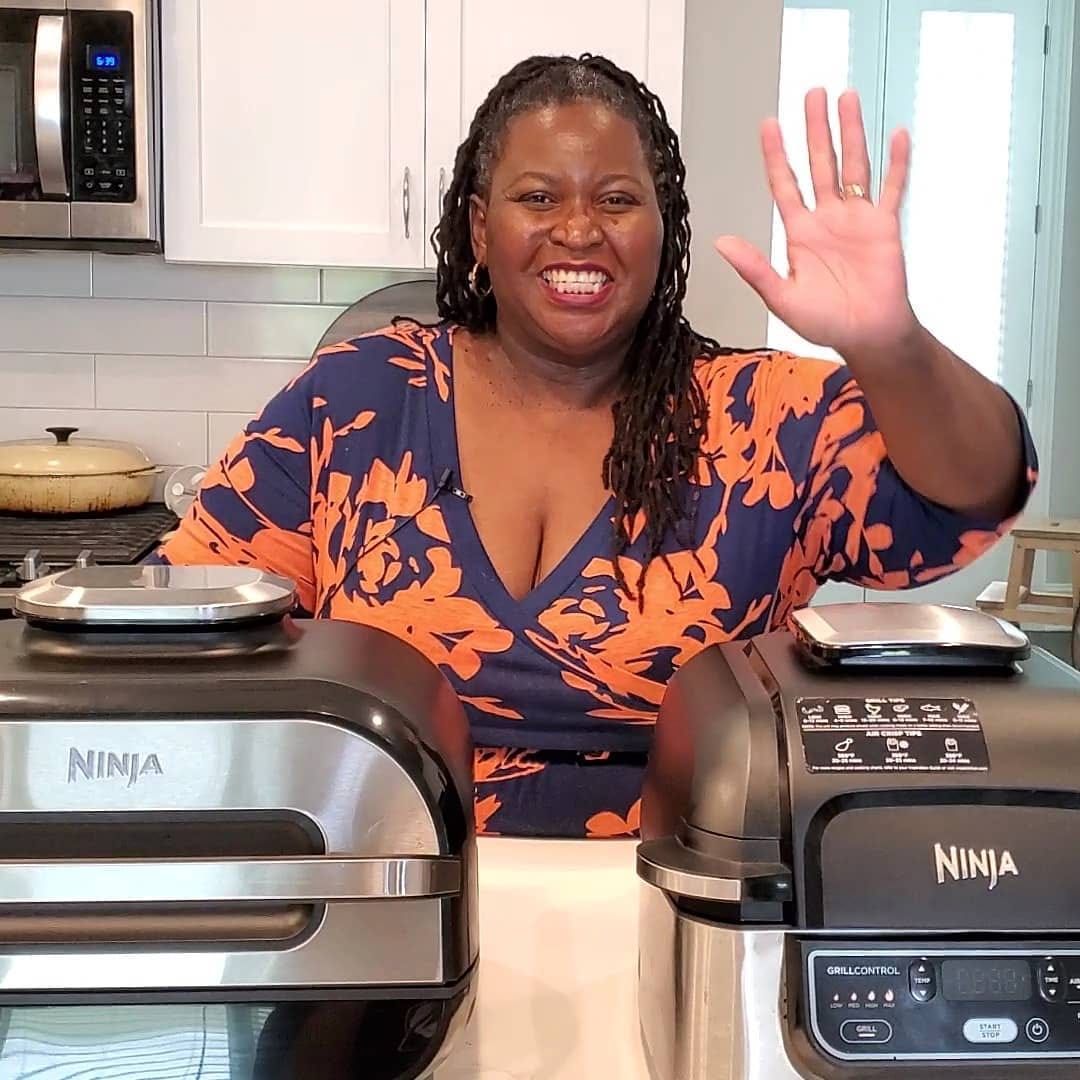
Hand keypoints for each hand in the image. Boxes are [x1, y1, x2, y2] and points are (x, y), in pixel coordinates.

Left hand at [715, 88, 918, 356]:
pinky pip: (892, 188)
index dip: (777, 155)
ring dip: (851, 133)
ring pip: (853, 166)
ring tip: (846, 98)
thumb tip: (722, 243)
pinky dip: (897, 163)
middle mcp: (827, 219)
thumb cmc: (825, 322)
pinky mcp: (885, 227)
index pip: (785, 184)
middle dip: (815, 130)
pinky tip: (898, 135)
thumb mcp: (783, 297)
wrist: (867, 336)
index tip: (769, 124)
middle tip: (812, 94)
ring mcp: (857, 220)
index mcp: (800, 233)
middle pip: (820, 164)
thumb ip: (755, 268)